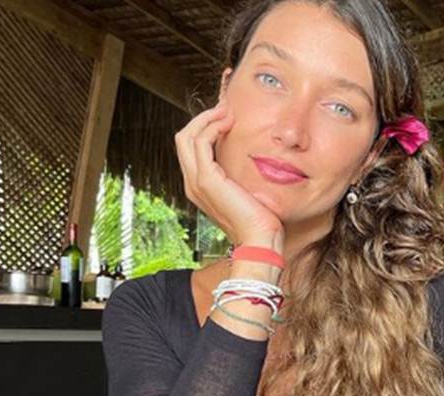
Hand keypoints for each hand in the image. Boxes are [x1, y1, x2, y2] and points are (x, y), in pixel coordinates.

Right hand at [175, 100, 283, 248]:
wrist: (260, 240)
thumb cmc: (260, 220)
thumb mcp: (248, 192)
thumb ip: (241, 176)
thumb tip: (254, 157)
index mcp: (200, 186)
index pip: (193, 148)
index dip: (205, 127)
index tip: (227, 114)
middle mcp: (192, 183)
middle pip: (184, 138)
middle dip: (203, 117)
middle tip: (226, 105)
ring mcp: (196, 182)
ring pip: (187, 136)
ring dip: (207, 117)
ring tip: (227, 109)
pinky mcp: (206, 180)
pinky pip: (200, 142)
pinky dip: (211, 126)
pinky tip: (229, 122)